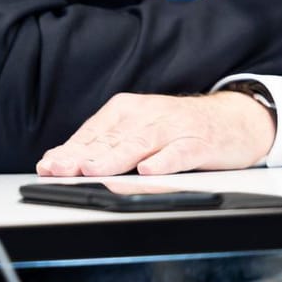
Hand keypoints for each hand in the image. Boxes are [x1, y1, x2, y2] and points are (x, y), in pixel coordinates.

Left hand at [35, 92, 274, 176]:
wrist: (233, 119)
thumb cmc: (178, 129)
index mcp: (127, 111)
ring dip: (115, 158)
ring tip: (94, 170)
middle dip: (83, 156)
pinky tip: (148, 171)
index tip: (48, 166)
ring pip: (140, 144)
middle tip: (61, 169)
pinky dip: (164, 162)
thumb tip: (66, 161)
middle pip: (111, 139)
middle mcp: (147, 115)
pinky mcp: (199, 142)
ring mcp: (174, 127)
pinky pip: (179, 153)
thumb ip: (107, 146)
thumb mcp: (140, 131)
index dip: (69, 150)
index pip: (93, 133)